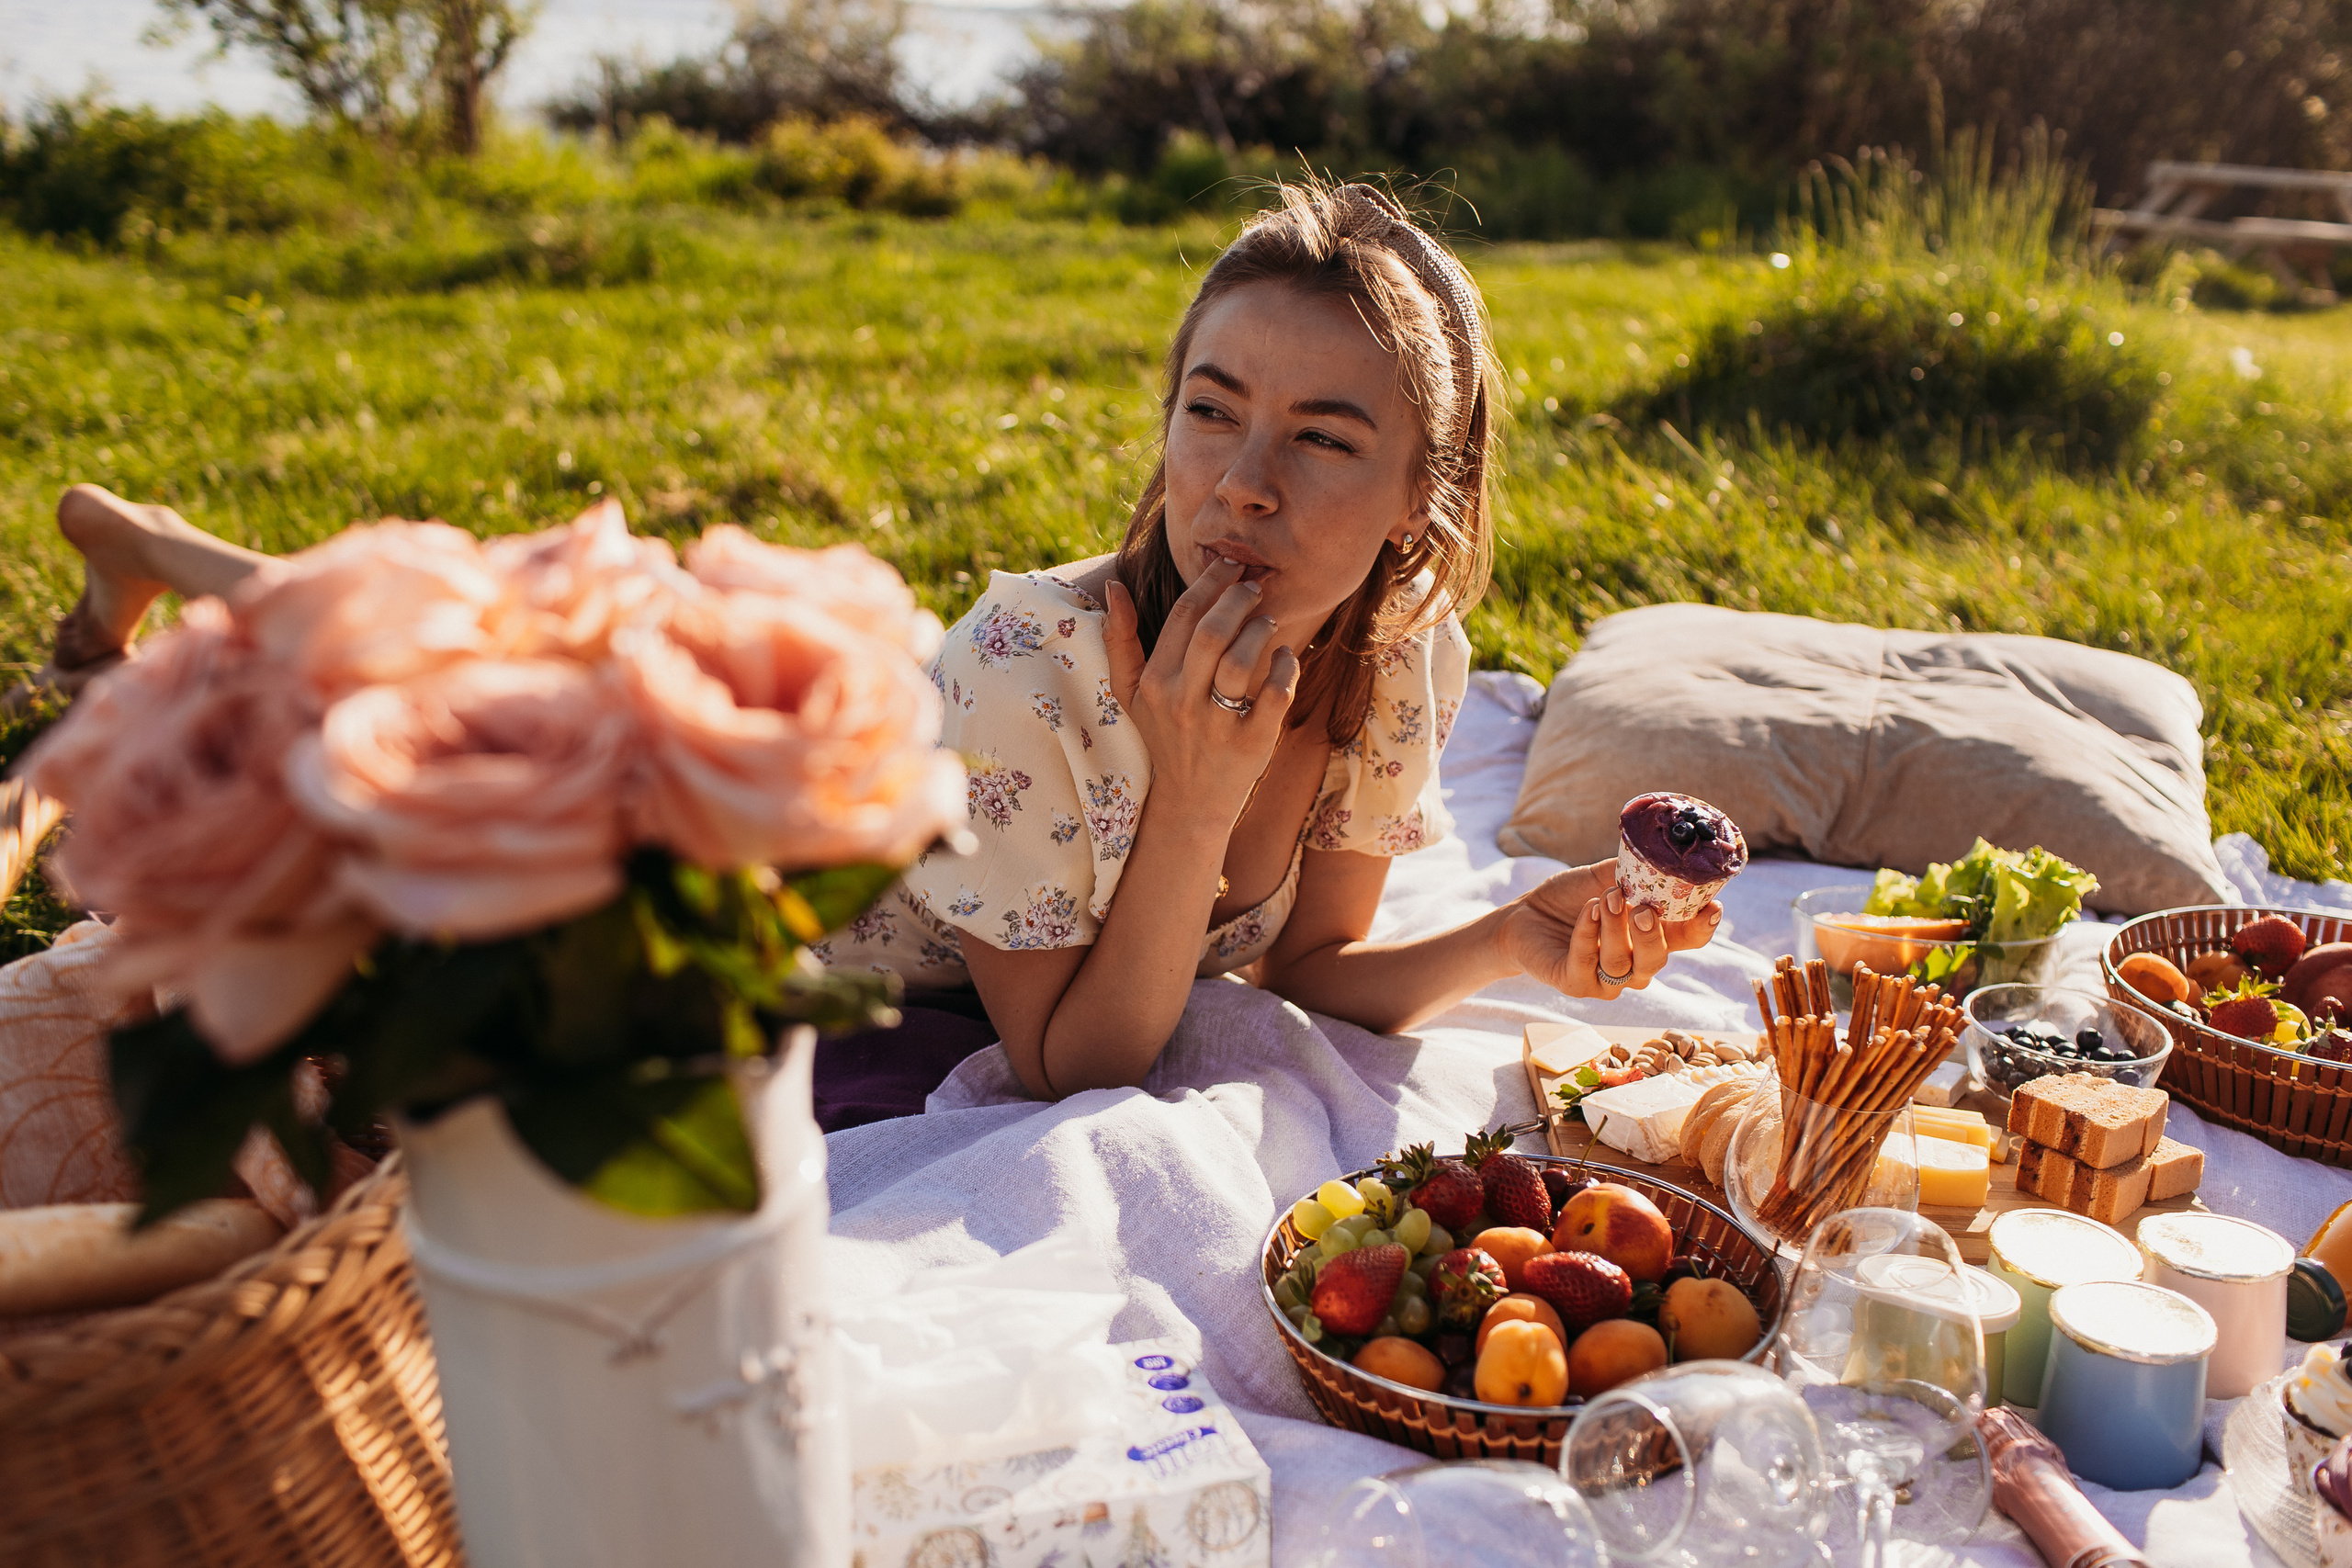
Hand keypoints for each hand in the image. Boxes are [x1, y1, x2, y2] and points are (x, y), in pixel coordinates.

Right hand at [1103, 558, 1300, 830]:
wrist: (1189, 802)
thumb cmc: (1163, 736)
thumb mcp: (1130, 693)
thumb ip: (1120, 640)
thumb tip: (1114, 587)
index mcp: (1155, 681)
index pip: (1183, 615)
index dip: (1210, 582)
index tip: (1230, 565)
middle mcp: (1182, 701)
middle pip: (1213, 631)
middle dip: (1239, 598)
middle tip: (1255, 586)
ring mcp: (1217, 724)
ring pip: (1242, 659)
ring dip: (1261, 629)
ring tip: (1268, 621)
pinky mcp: (1252, 743)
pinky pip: (1275, 695)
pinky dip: (1287, 668)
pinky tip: (1285, 657)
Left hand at [1496, 860, 1723, 999]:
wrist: (1524, 915)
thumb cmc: (1570, 898)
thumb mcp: (1605, 878)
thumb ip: (1633, 871)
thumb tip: (1660, 851)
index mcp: (1651, 937)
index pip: (1688, 939)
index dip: (1703, 927)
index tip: (1712, 906)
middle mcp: (1635, 964)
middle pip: (1658, 960)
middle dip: (1652, 935)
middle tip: (1643, 909)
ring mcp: (1606, 980)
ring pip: (1622, 964)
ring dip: (1614, 928)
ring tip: (1604, 898)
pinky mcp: (1575, 985)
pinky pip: (1586, 964)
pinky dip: (1587, 935)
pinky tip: (1587, 910)